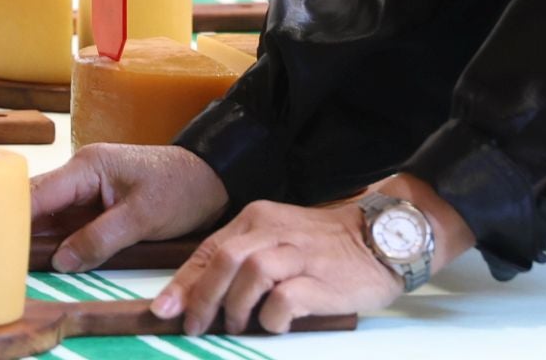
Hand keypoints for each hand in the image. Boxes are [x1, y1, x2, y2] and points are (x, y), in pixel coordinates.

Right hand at [29, 145, 228, 272]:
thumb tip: (62, 261)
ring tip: (12, 262)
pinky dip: (56, 241)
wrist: (213, 177)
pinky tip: (42, 258)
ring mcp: (88, 190)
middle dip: (18, 229)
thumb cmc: (182, 188)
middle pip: (37, 204)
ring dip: (35, 238)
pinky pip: (67, 224)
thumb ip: (100, 239)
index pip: (38, 192)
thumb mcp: (142, 218)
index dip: (12, 216)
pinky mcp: (97, 205)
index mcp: (87, 167)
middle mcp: (81, 174)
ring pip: (50, 216)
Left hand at [153, 173, 475, 335]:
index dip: (182, 283)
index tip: (163, 310)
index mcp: (257, 219)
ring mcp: (297, 253)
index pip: (208, 251)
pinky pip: (283, 300)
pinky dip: (271, 317)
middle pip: (222, 261)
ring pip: (248, 275)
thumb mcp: (277, 240)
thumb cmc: (324, 246)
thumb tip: (198, 295)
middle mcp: (273, 231)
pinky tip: (275, 324)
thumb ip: (242, 259)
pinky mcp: (320, 279)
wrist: (382, 236)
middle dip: (200, 299)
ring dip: (235, 308)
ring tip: (239, 326)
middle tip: (195, 326)